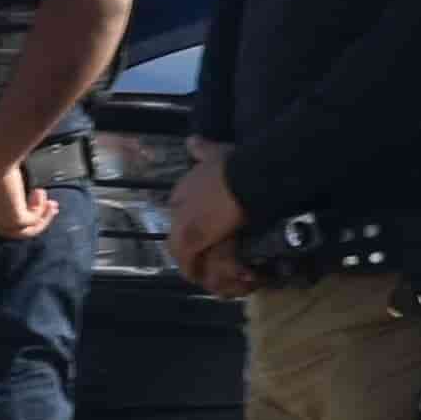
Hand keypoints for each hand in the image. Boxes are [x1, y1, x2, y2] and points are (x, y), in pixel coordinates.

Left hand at [0, 148, 50, 243]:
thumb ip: (4, 187)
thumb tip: (13, 185)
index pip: (7, 223)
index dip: (25, 214)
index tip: (37, 204)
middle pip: (19, 230)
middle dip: (37, 218)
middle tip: (51, 205)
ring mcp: (2, 223)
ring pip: (28, 229)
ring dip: (42, 216)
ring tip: (50, 200)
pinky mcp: (15, 220)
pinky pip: (34, 220)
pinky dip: (41, 209)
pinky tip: (41, 192)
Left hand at [165, 152, 255, 296]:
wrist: (244, 177)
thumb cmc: (235, 166)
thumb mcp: (215, 152)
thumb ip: (202, 148)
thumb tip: (192, 140)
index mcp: (182, 188)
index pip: (179, 211)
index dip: (190, 223)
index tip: (202, 230)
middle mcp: (177, 206)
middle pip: (176, 232)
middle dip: (185, 245)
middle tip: (199, 258)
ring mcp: (182, 223)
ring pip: (178, 248)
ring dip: (188, 261)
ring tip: (200, 273)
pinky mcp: (192, 240)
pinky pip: (187, 261)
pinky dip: (192, 270)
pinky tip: (199, 278)